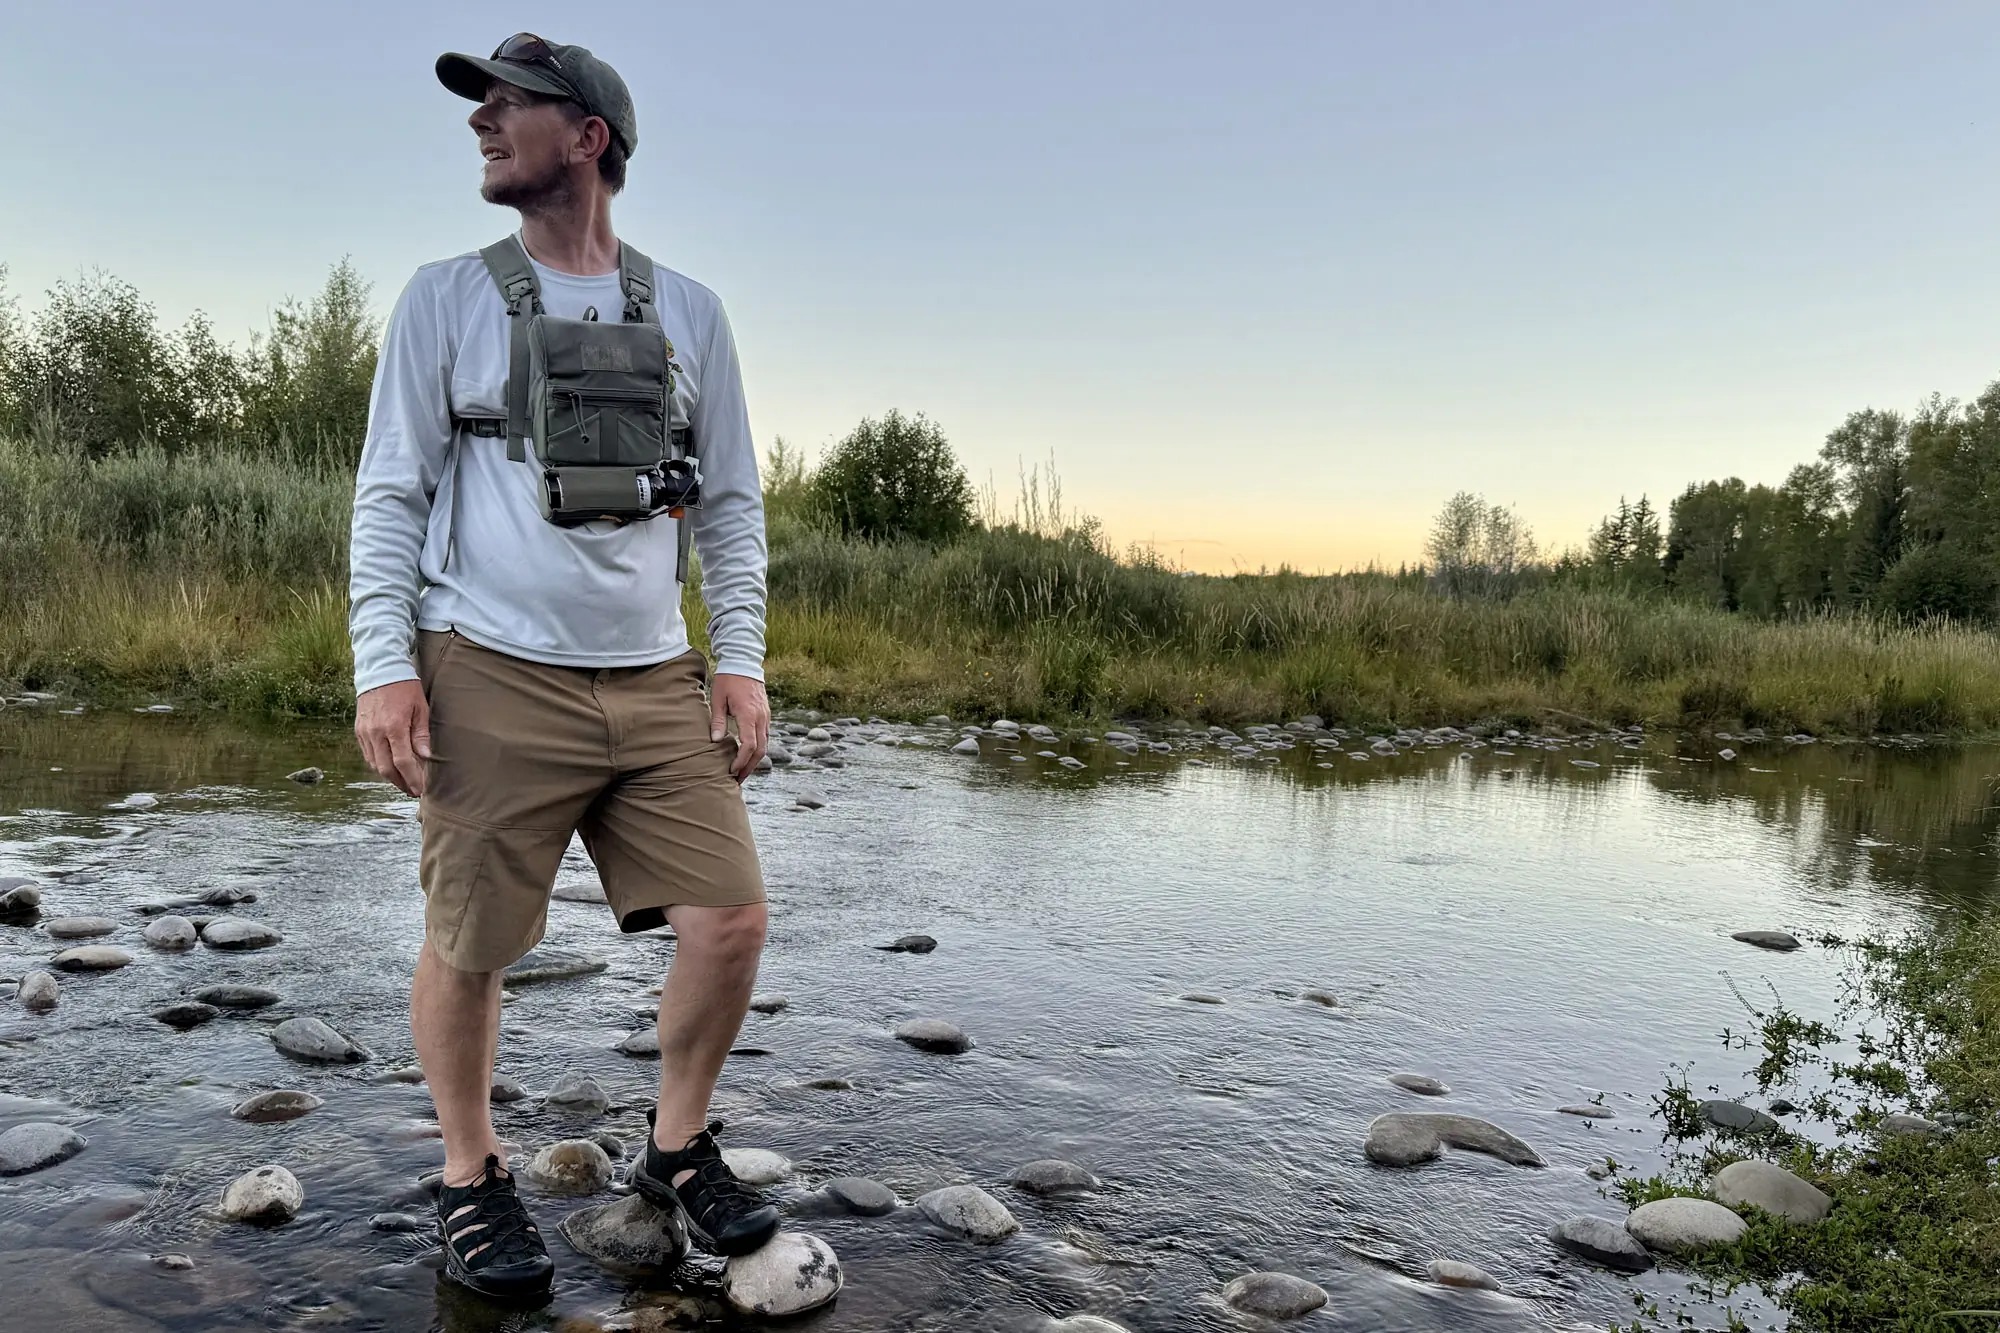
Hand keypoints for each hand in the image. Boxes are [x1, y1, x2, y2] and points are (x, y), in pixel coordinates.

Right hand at [355, 679, 431, 797]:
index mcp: (394, 727)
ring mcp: (365, 732)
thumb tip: (425, 757)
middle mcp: (376, 732)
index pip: (402, 762)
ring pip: (375, 764)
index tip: (420, 789)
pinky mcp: (358, 730)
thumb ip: (421, 735)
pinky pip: (368, 754)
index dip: (412, 778)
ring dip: (389, 776)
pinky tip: (390, 767)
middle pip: (386, 768)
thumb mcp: (420, 708)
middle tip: (413, 790)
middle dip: (400, 783)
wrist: (380, 670)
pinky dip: (379, 764)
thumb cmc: (405, 688)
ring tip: (404, 781)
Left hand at [710, 673, 768, 782]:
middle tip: (737, 779)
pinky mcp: (765, 715)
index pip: (749, 745)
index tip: (731, 770)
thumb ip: (717, 720)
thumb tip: (715, 741)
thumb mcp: (718, 699)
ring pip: (764, 745)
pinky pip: (764, 737)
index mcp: (748, 714)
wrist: (744, 662)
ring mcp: (765, 716)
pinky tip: (747, 756)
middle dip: (749, 767)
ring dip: (754, 761)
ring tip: (742, 771)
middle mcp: (760, 718)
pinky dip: (757, 750)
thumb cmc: (728, 680)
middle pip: (760, 750)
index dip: (741, 761)